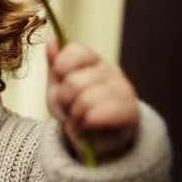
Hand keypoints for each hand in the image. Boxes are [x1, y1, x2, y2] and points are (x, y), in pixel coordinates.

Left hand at [46, 37, 139, 163]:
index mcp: (93, 61)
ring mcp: (124, 91)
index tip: (61, 83)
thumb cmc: (74, 110)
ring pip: (84, 100)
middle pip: (73, 81)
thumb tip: (52, 39)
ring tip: (80, 120)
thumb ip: (55, 63)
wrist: (92, 142)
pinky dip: (84, 126)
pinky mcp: (130, 113)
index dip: (60, 69)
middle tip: (71, 109)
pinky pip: (97, 115)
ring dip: (74, 116)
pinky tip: (89, 128)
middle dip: (64, 101)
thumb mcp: (58, 87)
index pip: (74, 51)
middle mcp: (112, 71)